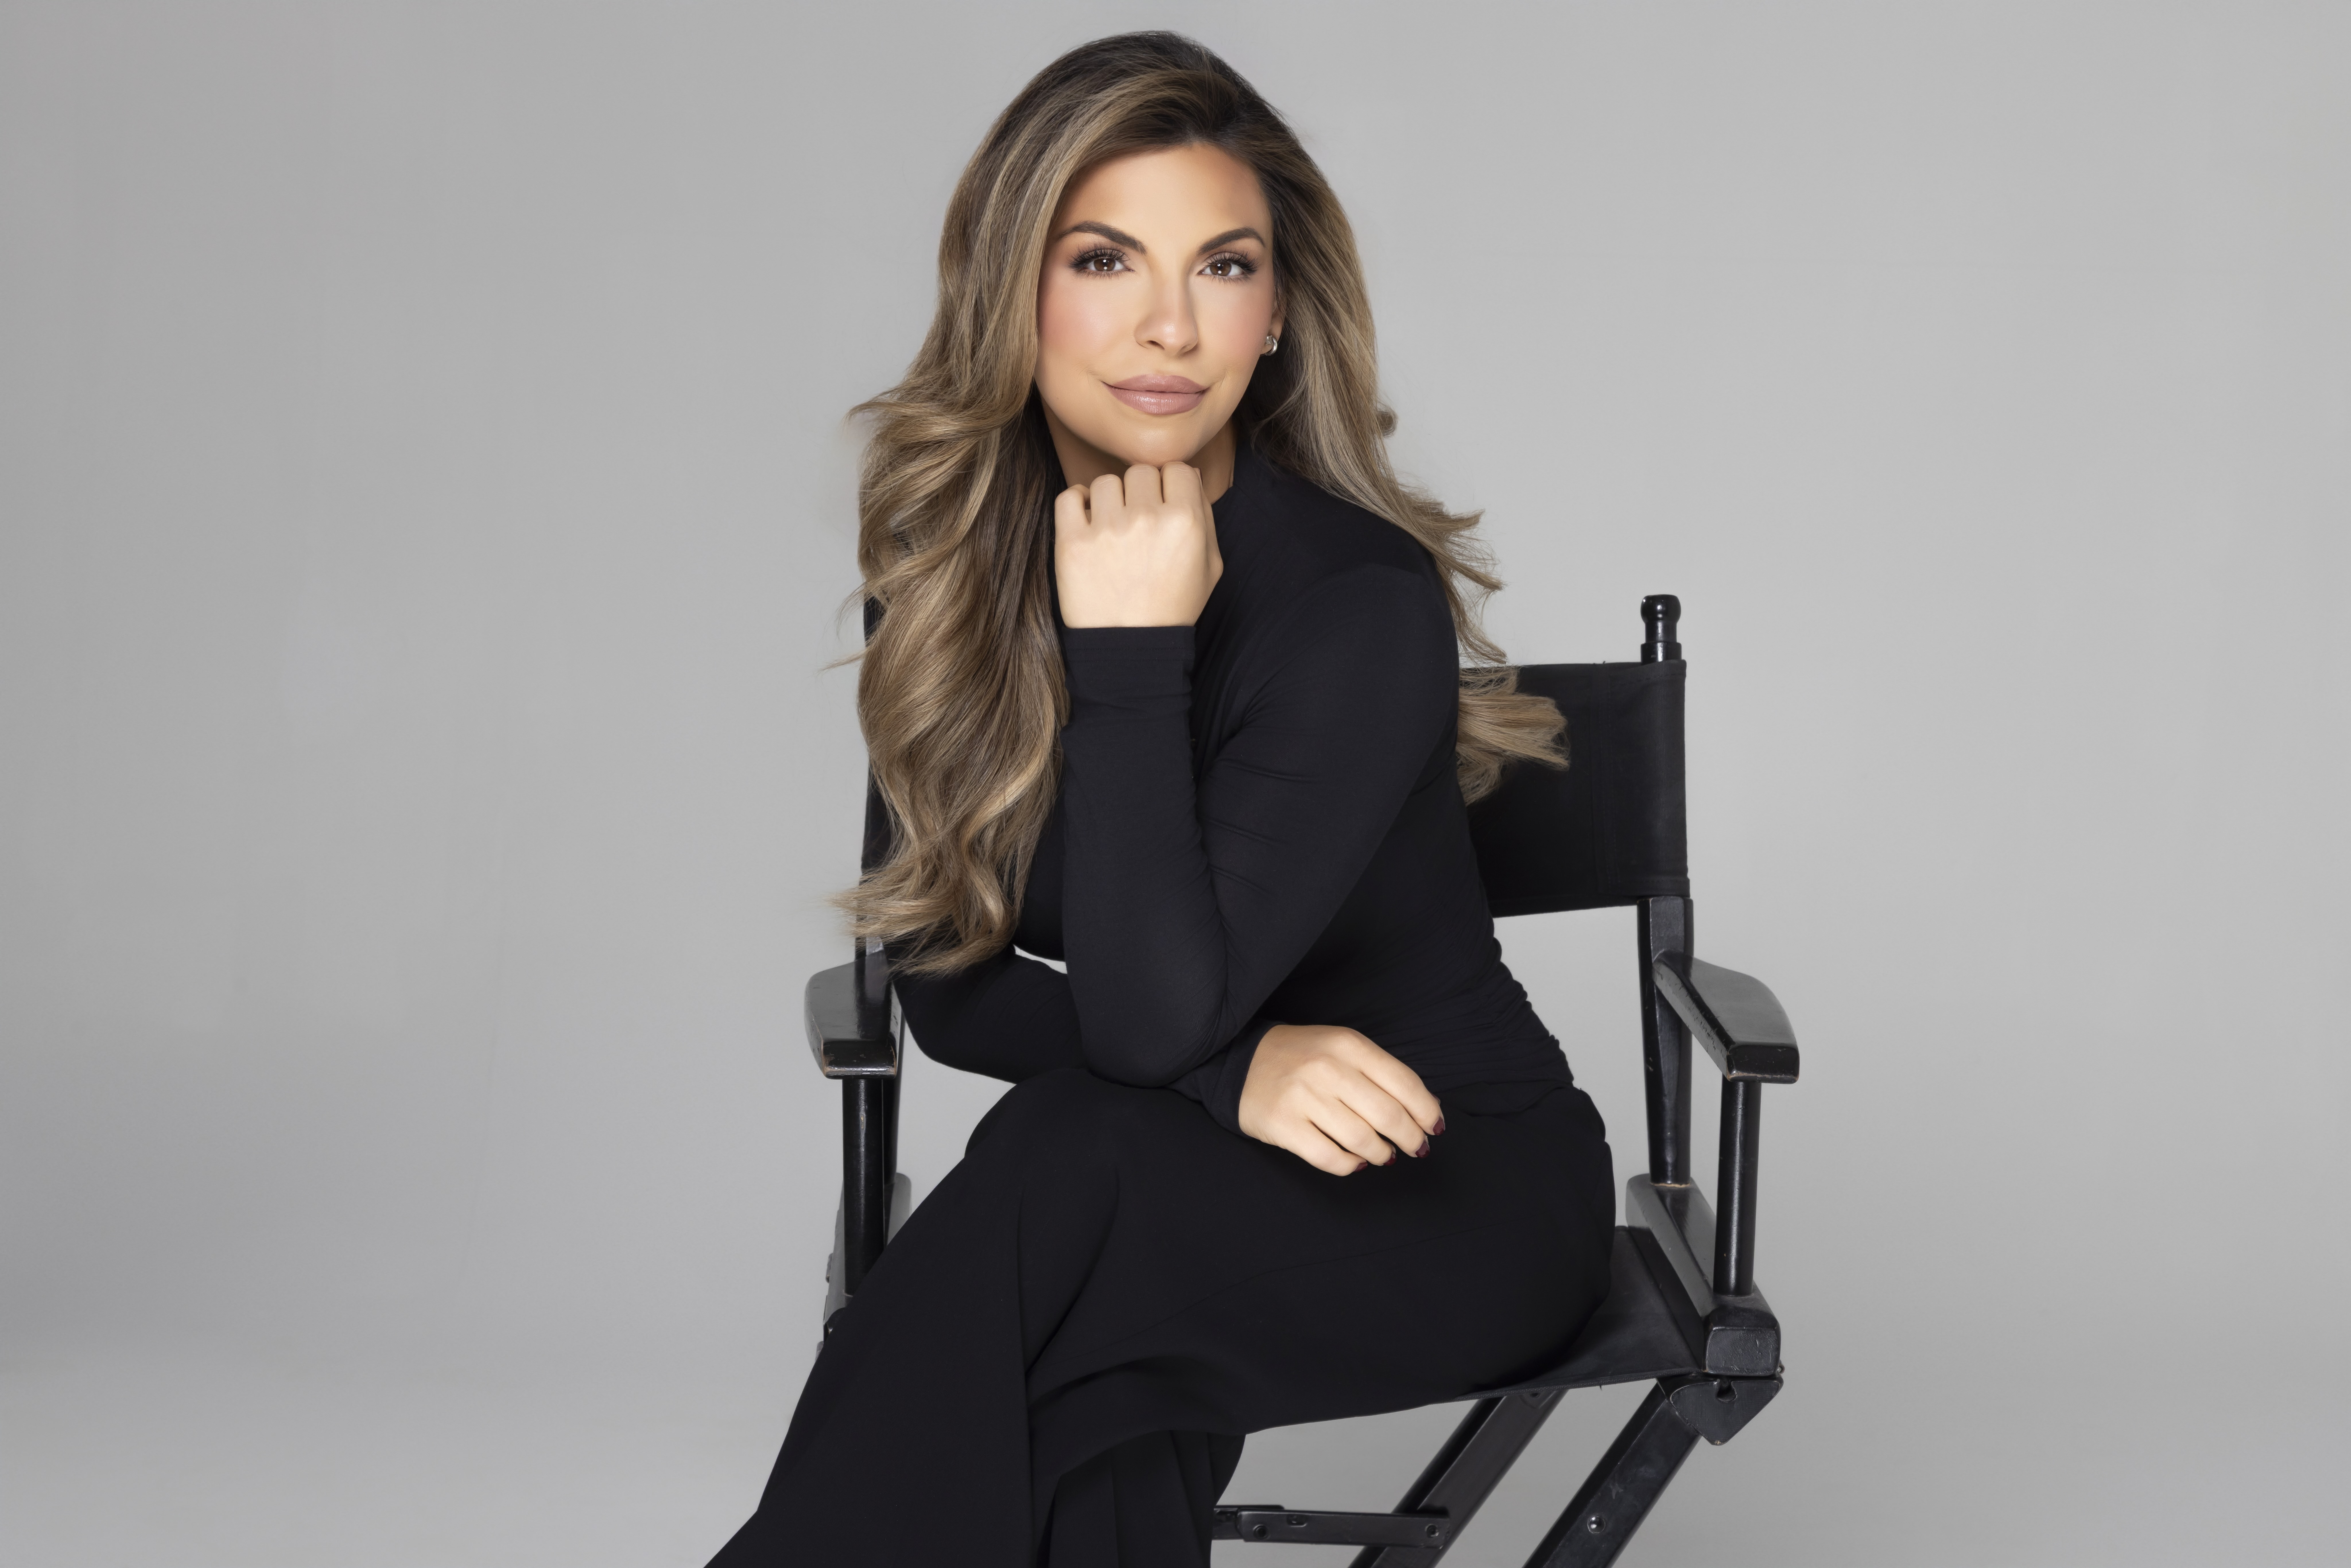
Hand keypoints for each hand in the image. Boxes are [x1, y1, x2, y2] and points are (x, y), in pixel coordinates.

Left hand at [1053, 462, 1222, 627]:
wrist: (1131, 650)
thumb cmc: (1173, 607)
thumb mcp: (1210, 566)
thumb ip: (1204, 516)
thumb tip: (1187, 474)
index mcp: (1185, 521)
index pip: (1176, 469)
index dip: (1170, 485)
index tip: (1163, 504)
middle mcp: (1146, 519)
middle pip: (1140, 472)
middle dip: (1140, 492)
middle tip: (1138, 522)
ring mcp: (1107, 529)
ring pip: (1105, 482)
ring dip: (1109, 500)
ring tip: (1113, 528)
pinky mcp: (1072, 542)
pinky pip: (1069, 497)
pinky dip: (1077, 502)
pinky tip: (1087, 519)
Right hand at [1236, 1025, 1445, 1175]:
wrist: (1242, 1061)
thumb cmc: (1303, 1058)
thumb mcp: (1343, 1048)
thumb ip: (1382, 1073)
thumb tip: (1426, 1111)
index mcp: (1348, 1044)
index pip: (1404, 1083)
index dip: (1426, 1111)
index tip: (1434, 1128)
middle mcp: (1327, 1068)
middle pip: (1388, 1115)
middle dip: (1410, 1138)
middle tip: (1416, 1148)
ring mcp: (1303, 1097)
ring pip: (1362, 1140)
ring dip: (1381, 1154)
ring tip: (1384, 1155)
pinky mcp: (1283, 1125)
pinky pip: (1329, 1157)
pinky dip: (1350, 1165)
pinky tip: (1356, 1161)